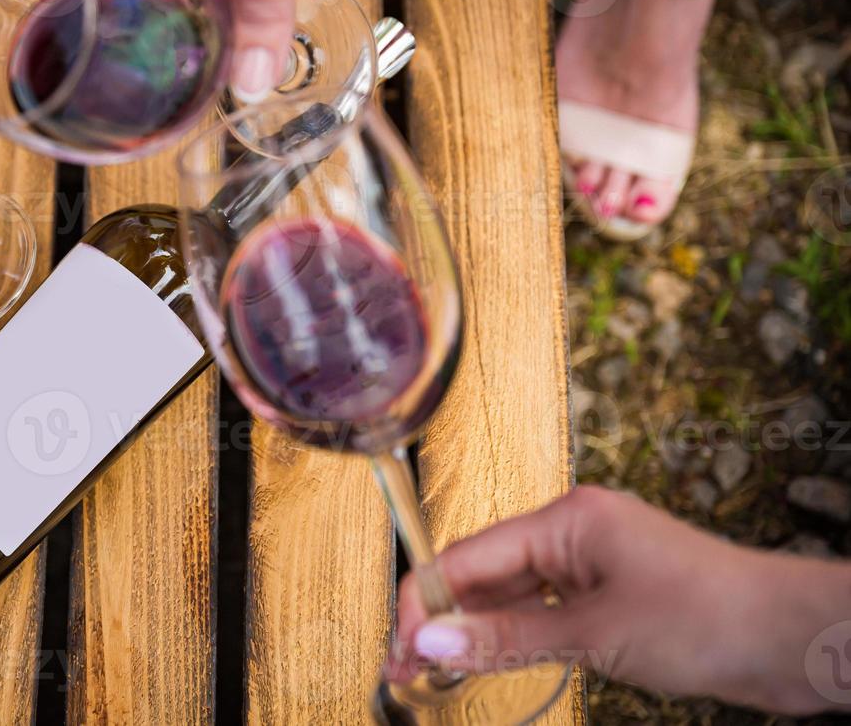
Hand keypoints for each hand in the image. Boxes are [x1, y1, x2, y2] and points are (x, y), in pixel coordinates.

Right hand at [392, 486, 850, 714]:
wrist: (797, 638)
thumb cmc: (709, 619)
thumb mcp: (595, 634)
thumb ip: (508, 636)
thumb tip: (431, 642)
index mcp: (567, 520)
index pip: (468, 556)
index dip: (425, 603)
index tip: (398, 650)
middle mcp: (575, 532)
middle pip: (485, 572)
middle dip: (443, 620)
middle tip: (405, 671)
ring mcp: (595, 563)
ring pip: (513, 594)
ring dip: (476, 631)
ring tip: (435, 675)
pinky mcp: (614, 595)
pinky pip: (545, 610)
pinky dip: (515, 636)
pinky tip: (492, 662)